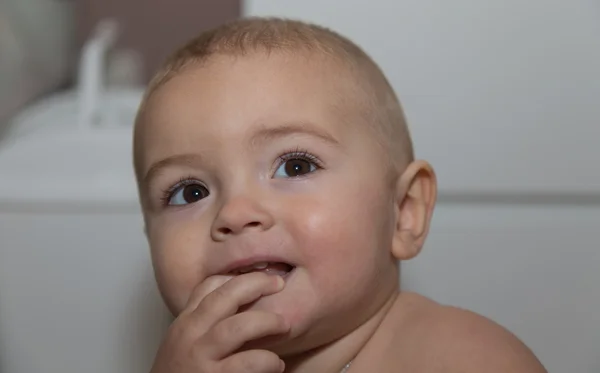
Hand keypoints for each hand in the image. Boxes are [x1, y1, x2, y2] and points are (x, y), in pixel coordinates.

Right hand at [150, 272, 288, 372]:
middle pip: (224, 297)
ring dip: (266, 321)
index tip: (262, 275)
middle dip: (255, 284)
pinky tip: (276, 364)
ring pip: (237, 327)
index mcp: (185, 323)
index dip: (238, 276)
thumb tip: (234, 295)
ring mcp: (200, 358)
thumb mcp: (183, 340)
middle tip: (279, 283)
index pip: (208, 286)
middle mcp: (190, 335)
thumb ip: (204, 319)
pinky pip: (247, 364)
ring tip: (284, 325)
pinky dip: (267, 360)